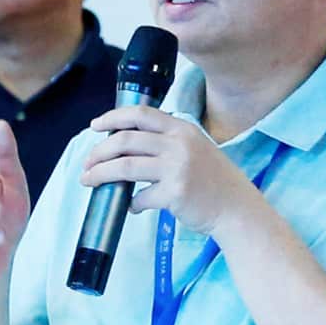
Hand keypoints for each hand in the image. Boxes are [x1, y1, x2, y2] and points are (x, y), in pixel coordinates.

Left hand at [79, 107, 260, 235]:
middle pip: (125, 140)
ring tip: (89, 181)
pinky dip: (132, 203)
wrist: (238, 209)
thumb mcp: (197, 148)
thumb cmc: (215, 182)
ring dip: (101, 174)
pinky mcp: (174, 193)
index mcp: (182, 129)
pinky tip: (132, 206)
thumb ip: (168, 142)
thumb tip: (129, 147)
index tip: (95, 125)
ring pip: (125, 167)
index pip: (140, 115)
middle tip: (87, 163)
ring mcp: (177, 168)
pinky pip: (140, 197)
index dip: (112, 117)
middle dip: (99, 152)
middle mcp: (179, 144)